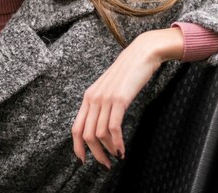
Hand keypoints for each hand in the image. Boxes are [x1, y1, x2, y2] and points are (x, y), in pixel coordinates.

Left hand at [71, 28, 182, 168]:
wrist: (141, 54)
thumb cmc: (129, 72)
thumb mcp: (110, 88)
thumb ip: (103, 103)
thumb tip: (103, 125)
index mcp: (88, 96)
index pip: (76, 128)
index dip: (78, 147)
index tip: (85, 160)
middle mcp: (93, 98)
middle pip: (86, 135)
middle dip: (96, 154)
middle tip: (106, 164)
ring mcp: (105, 98)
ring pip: (99, 134)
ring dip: (108, 150)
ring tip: (117, 157)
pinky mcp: (119, 99)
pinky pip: (114, 127)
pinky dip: (117, 142)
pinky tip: (122, 149)